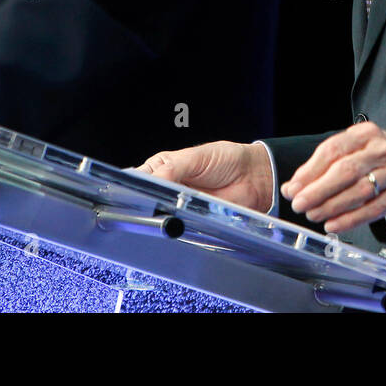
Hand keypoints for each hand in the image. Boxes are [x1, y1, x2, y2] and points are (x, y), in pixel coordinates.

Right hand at [134, 140, 273, 213]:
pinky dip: (176, 227)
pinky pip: (177, 228)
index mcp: (162, 167)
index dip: (132, 187)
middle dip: (145, 204)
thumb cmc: (226, 159)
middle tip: (152, 203)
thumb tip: (154, 179)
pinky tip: (178, 222)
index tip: (132, 193)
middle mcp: (166, 187)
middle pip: (144, 200)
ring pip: (158, 217)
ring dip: (161, 216)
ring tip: (168, 211)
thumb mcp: (197, 157)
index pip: (137, 179)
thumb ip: (173, 168)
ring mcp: (177, 206)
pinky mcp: (190, 222)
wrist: (253, 176)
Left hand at [281, 121, 385, 233]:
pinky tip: (333, 225)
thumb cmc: (368, 162)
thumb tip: (290, 189)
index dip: (310, 171)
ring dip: (331, 206)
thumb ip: (318, 170)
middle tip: (299, 205)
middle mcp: (383, 148)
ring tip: (313, 215)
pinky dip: (350, 220)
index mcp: (365, 133)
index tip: (293, 189)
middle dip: (318, 190)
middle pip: (346, 170)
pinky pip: (373, 209)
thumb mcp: (345, 156)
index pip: (333, 150)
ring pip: (359, 191)